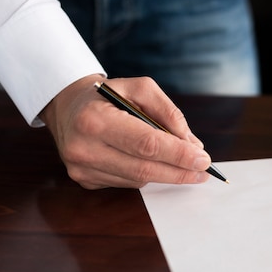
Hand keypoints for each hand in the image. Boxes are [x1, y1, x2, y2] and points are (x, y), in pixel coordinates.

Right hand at [40, 74, 210, 188]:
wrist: (67, 107)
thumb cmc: (107, 96)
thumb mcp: (138, 88)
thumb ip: (168, 112)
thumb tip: (191, 144)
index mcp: (95, 119)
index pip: (147, 144)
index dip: (178, 154)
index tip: (203, 160)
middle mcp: (84, 148)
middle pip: (144, 169)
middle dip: (179, 171)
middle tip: (203, 171)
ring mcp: (82, 168)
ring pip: (138, 180)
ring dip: (164, 174)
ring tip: (181, 163)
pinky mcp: (84, 180)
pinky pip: (127, 183)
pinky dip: (144, 175)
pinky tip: (148, 162)